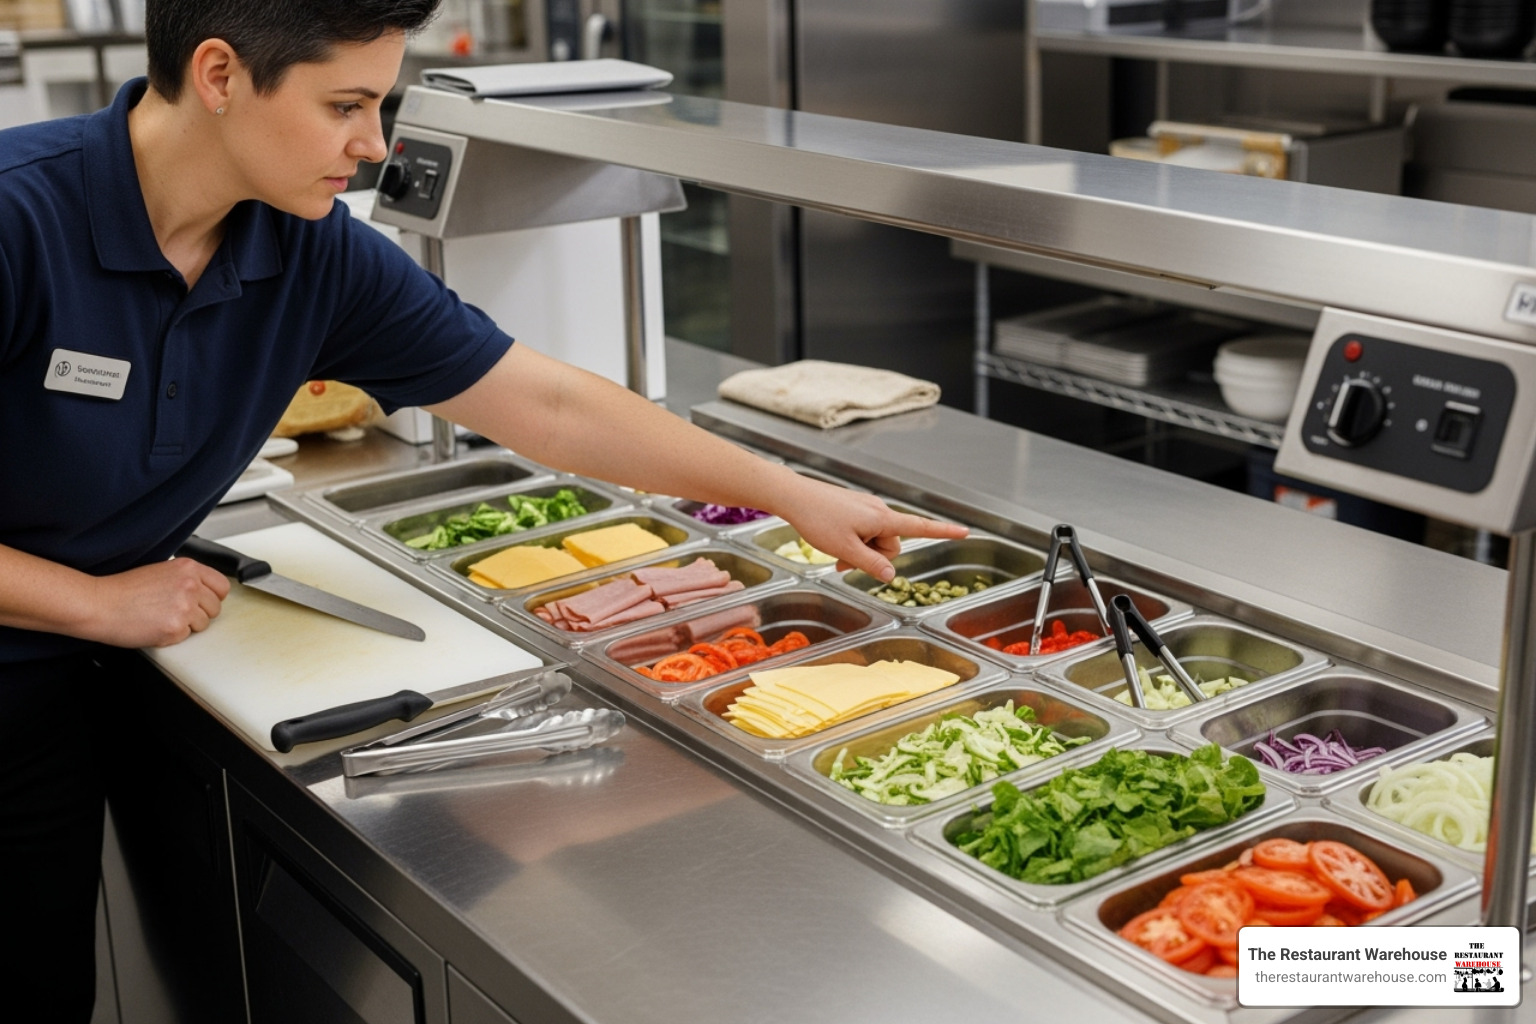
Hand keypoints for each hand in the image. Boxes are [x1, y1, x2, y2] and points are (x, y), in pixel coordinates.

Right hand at [78, 558, 231, 647]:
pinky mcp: (175, 628)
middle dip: (199, 613)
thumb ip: (186, 579)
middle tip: (174, 612)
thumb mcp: (161, 571)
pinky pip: (186, 637)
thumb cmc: (123, 590)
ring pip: (203, 624)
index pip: (222, 586)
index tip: (204, 602)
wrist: (99, 604)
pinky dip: (172, 636)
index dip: (213, 598)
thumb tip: (204, 591)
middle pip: (215, 608)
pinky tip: (155, 626)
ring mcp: (185, 607)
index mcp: (188, 568)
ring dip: (186, 626)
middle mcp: (190, 585)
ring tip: (161, 618)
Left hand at [776, 478, 967, 581]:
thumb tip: (892, 576)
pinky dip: (855, 542)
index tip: (965, 532)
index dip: (944, 532)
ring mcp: (867, 509)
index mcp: (882, 519)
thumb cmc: (818, 520)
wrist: (795, 497)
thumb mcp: (846, 550)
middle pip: (892, 544)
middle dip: (874, 558)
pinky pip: (864, 531)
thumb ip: (872, 565)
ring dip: (861, 552)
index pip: (920, 527)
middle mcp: (879, 511)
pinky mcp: (856, 508)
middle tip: (845, 563)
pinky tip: (835, 543)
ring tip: (837, 555)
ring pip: (876, 540)